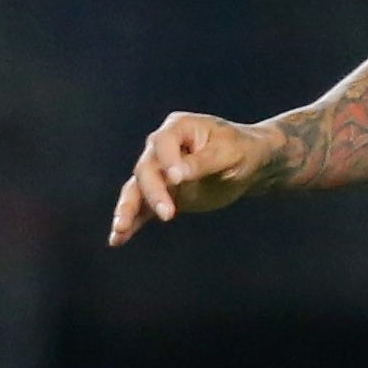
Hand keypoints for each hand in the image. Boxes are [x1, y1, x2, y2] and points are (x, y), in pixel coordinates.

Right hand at [110, 112, 268, 243]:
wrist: (249, 164)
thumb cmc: (242, 150)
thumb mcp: (229, 153)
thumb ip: (202, 163)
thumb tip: (178, 176)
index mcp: (179, 128)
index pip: (163, 143)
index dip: (167, 160)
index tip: (178, 179)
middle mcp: (161, 149)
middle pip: (146, 169)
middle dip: (153, 192)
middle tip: (168, 214)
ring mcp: (159, 173)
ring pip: (137, 189)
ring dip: (128, 209)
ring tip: (120, 229)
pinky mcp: (162, 195)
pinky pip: (142, 209)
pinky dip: (131, 223)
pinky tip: (118, 239)